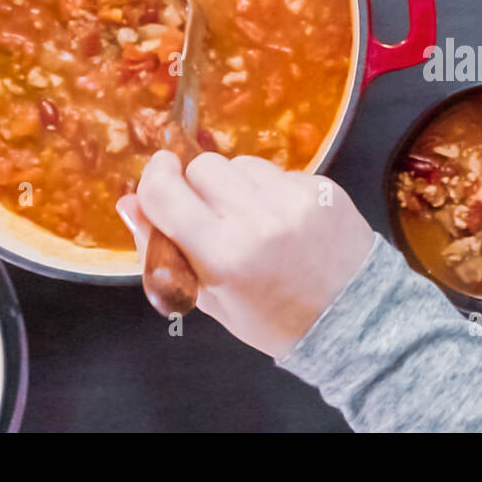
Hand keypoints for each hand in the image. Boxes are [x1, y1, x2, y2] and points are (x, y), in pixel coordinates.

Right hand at [116, 151, 373, 358]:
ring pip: (241, 162)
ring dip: (236, 185)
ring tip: (253, 220)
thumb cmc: (273, 319)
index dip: (154, 178)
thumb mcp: (210, 299)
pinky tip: (283, 220)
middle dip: (197, 183)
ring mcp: (295, 199)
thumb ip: (164, 252)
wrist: (352, 317)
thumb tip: (129, 203)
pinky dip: (271, 189)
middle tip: (210, 212)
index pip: (165, 191)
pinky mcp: (323, 188)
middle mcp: (259, 219)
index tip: (159, 176)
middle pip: (203, 165)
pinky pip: (278, 171)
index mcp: (224, 255)